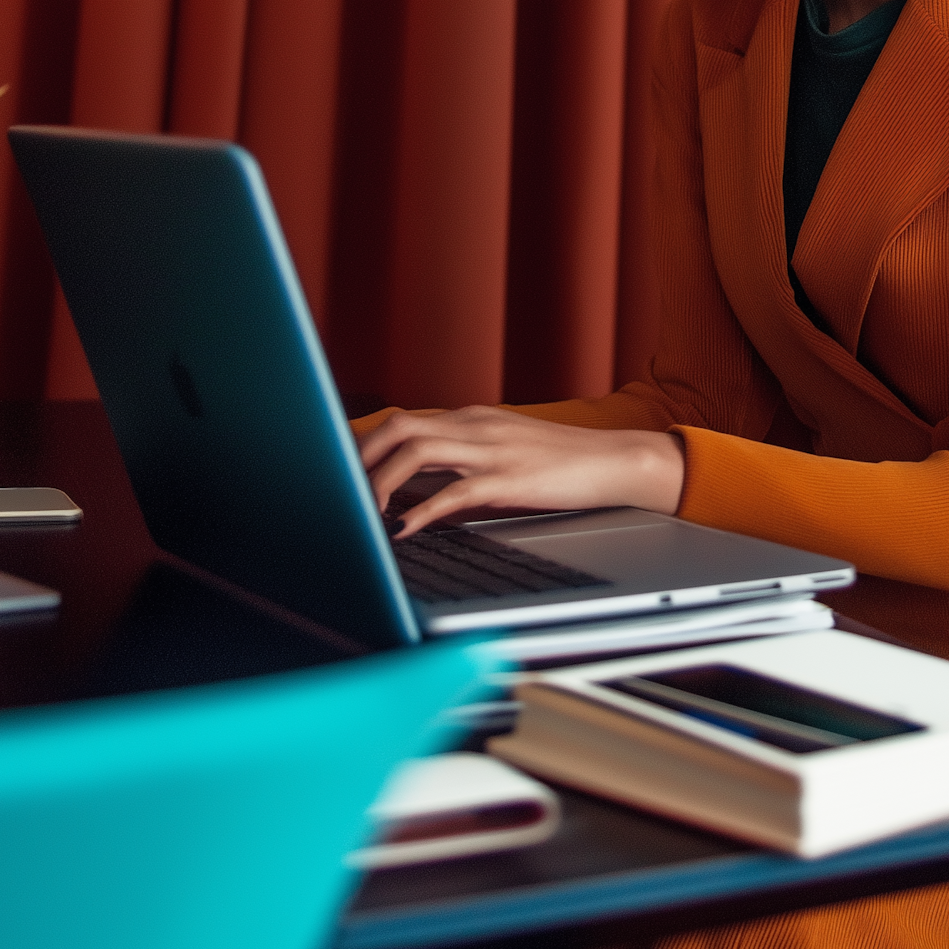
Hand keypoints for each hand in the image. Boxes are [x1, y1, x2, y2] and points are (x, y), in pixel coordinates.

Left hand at [356, 406, 685, 535]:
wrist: (614, 462)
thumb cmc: (558, 464)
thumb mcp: (502, 452)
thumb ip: (460, 460)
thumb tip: (411, 486)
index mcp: (470, 419)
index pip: (402, 421)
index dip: (363, 445)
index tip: (335, 473)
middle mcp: (475, 426)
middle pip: (399, 426)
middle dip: (359, 457)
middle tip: (336, 492)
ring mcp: (492, 449)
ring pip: (418, 449)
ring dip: (380, 480)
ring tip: (360, 512)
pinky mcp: (510, 478)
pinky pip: (455, 490)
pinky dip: (423, 509)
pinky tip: (404, 529)